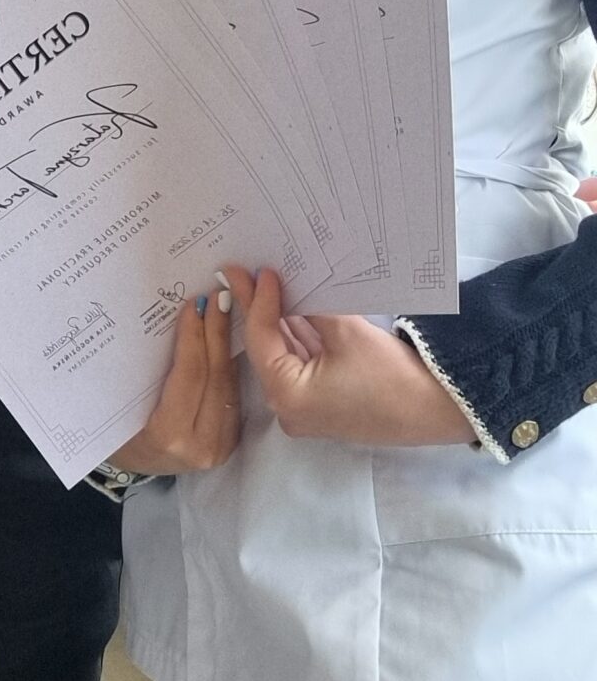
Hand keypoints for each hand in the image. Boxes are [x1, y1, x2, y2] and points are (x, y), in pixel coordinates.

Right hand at [102, 285, 239, 474]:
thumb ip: (149, 369)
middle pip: (214, 377)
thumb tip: (176, 318)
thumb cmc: (118, 431)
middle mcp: (200, 446)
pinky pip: (231, 395)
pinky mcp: (230, 442)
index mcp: (167, 436)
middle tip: (219, 297)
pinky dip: (229, 363)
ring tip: (225, 310)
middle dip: (217, 332)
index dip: (194, 337)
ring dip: (227, 344)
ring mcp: (219, 446)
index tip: (195, 304)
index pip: (189, 375)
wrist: (135, 463)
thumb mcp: (122, 401)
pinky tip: (227, 338)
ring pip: (228, 384)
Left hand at [227, 266, 475, 447]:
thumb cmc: (391, 376)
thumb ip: (309, 308)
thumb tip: (286, 282)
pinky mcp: (323, 402)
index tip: (260, 271)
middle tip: (245, 273)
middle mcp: (288, 408)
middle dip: (260, 309)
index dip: (259, 301)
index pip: (261, 340)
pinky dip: (298, 337)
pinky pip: (302, 364)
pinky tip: (293, 307)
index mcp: (287, 397)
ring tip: (266, 284)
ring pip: (285, 356)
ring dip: (279, 321)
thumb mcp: (346, 333)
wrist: (436, 410)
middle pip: (267, 349)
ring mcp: (305, 408)